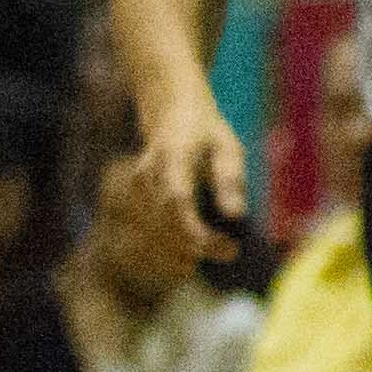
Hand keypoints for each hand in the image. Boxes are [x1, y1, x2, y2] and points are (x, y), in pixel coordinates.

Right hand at [120, 84, 257, 262]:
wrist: (170, 115)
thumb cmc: (206, 134)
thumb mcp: (228, 148)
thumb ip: (230, 180)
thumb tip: (237, 216)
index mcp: (172, 158)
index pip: (178, 202)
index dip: (197, 231)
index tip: (227, 247)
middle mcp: (148, 176)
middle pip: (166, 224)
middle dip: (199, 246)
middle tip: (232, 252)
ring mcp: (137, 189)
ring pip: (155, 234)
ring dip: (184, 252)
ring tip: (220, 251)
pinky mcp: (134, 200)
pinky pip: (149, 233)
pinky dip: (171, 249)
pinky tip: (194, 257)